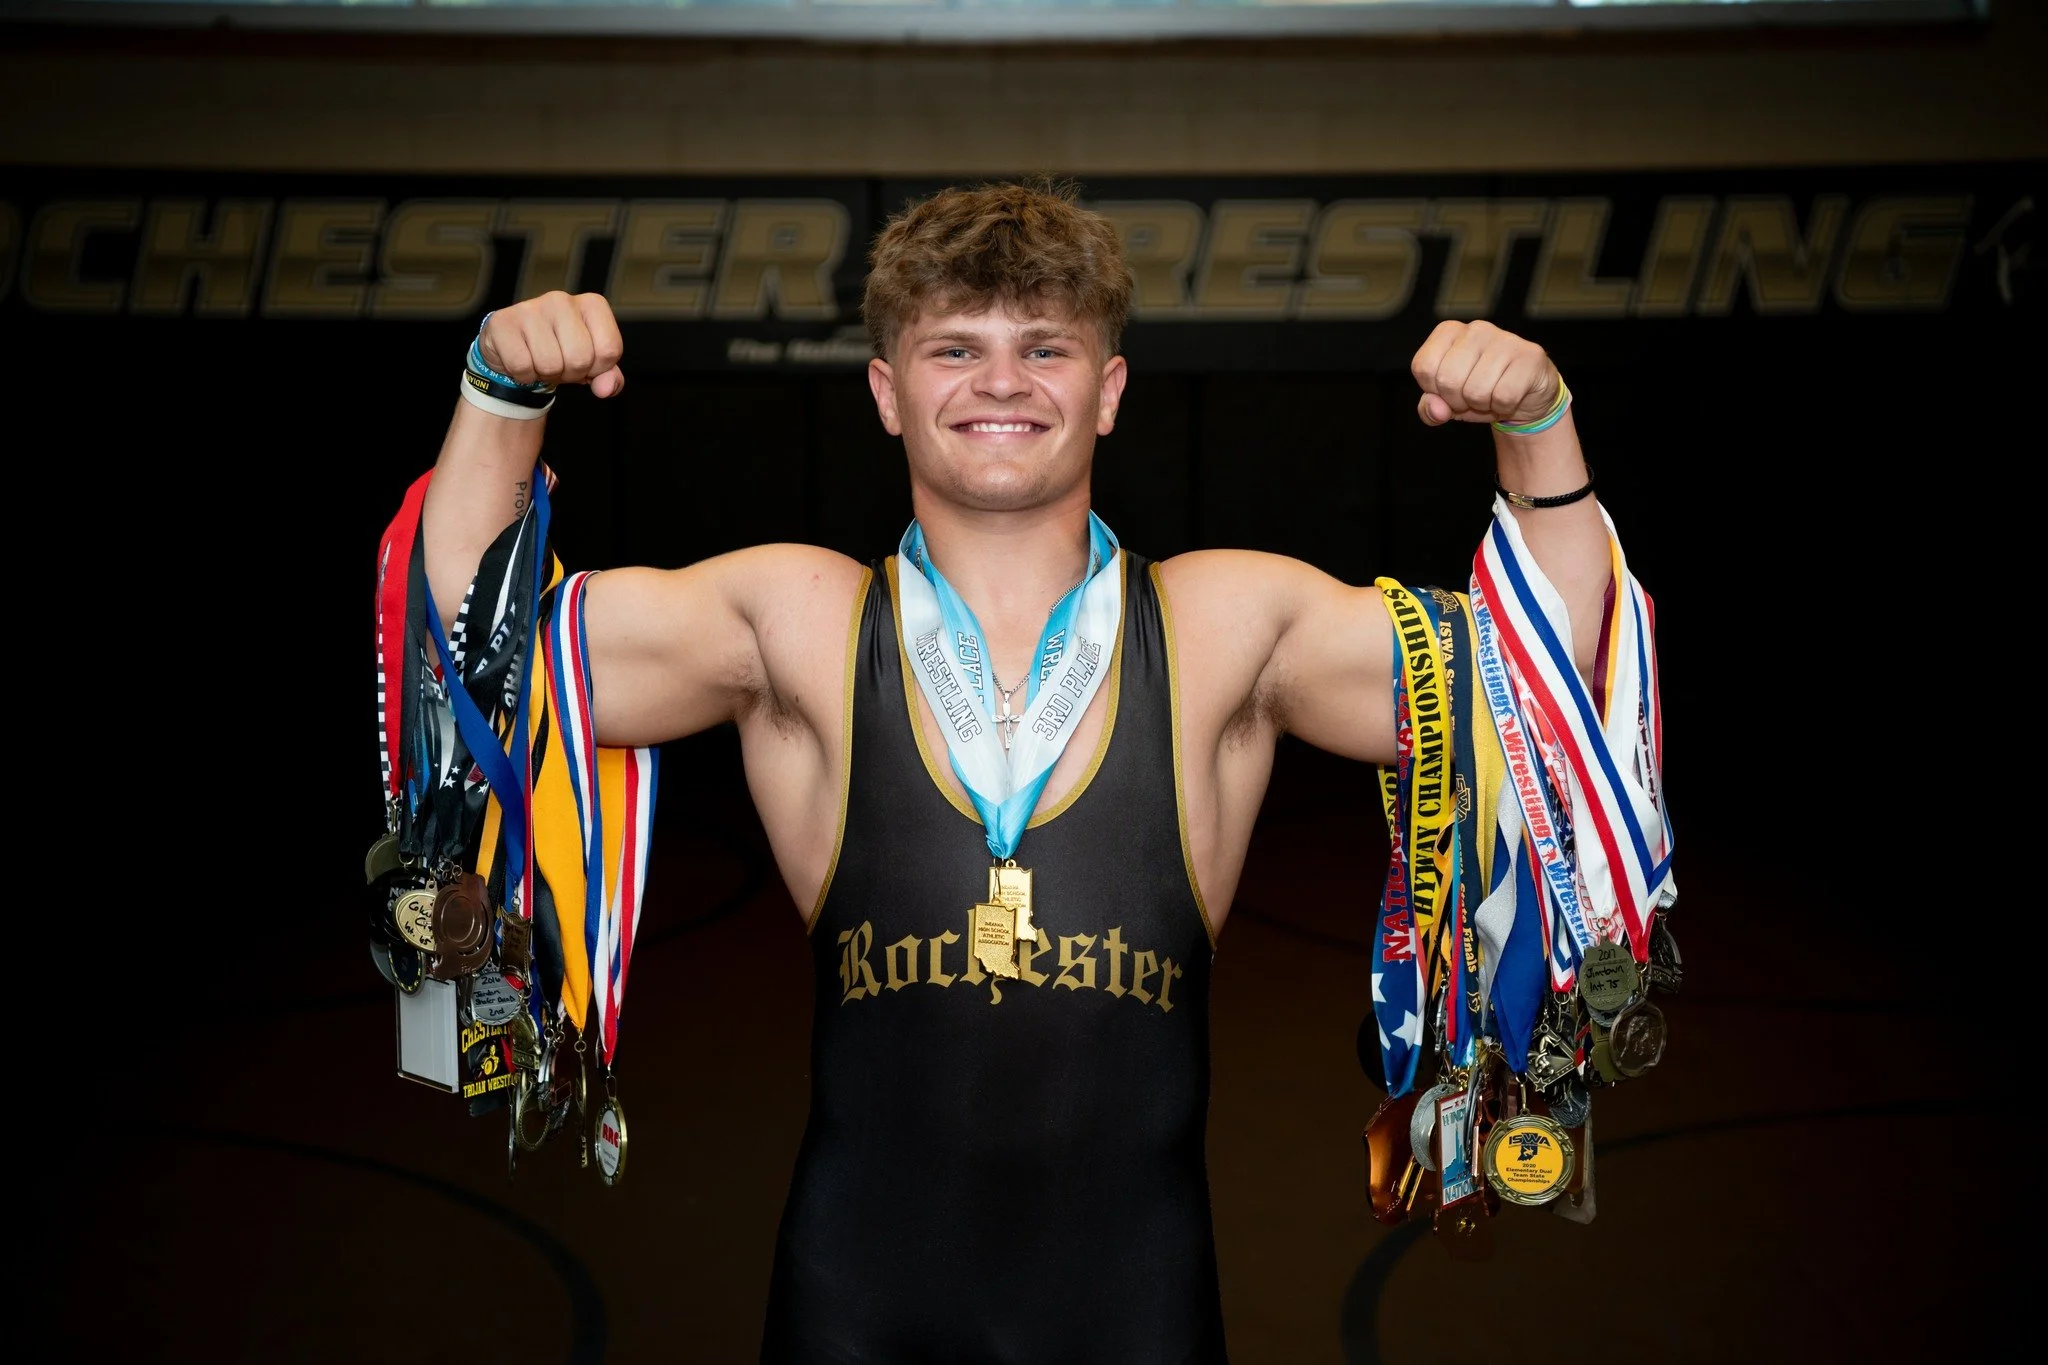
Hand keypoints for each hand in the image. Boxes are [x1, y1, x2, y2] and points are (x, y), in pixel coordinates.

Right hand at [478, 291, 625, 398]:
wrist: (518, 349)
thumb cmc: (560, 351)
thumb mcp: (592, 364)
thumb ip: (609, 377)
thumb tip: (606, 389)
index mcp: (592, 305)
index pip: (609, 349)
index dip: (597, 369)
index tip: (586, 362)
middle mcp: (562, 300)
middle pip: (580, 358)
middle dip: (570, 374)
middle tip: (559, 363)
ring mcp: (530, 308)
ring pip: (550, 364)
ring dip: (545, 374)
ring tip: (540, 360)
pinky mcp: (503, 322)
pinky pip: (522, 366)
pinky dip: (523, 375)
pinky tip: (522, 360)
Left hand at [1410, 320, 1558, 428]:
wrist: (1525, 395)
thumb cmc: (1480, 391)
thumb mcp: (1448, 401)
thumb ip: (1430, 407)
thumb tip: (1436, 409)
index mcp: (1450, 331)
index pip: (1423, 366)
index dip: (1434, 390)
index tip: (1450, 390)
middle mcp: (1476, 329)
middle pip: (1448, 379)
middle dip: (1458, 401)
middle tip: (1472, 397)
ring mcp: (1505, 339)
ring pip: (1476, 390)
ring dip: (1482, 405)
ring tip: (1491, 395)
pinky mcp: (1530, 355)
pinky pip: (1504, 396)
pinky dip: (1503, 407)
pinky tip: (1509, 396)